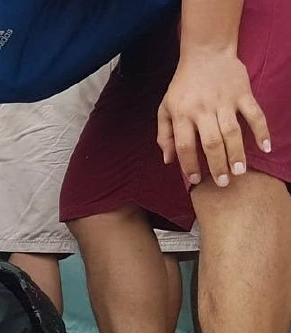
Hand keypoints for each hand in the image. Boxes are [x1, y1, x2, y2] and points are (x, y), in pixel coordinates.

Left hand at [157, 49, 269, 186]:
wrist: (206, 52)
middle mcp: (203, 109)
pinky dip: (261, 130)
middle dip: (216, 164)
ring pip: (232, 131)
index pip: (184, 144)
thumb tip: (168, 160)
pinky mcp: (242, 93)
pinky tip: (265, 147)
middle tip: (223, 182)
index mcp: (182, 114)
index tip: (194, 179)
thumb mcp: (165, 108)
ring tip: (239, 171)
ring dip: (236, 153)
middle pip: (210, 142)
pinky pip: (254, 114)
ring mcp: (224, 101)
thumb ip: (165, 135)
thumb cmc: (183, 85)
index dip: (188, 164)